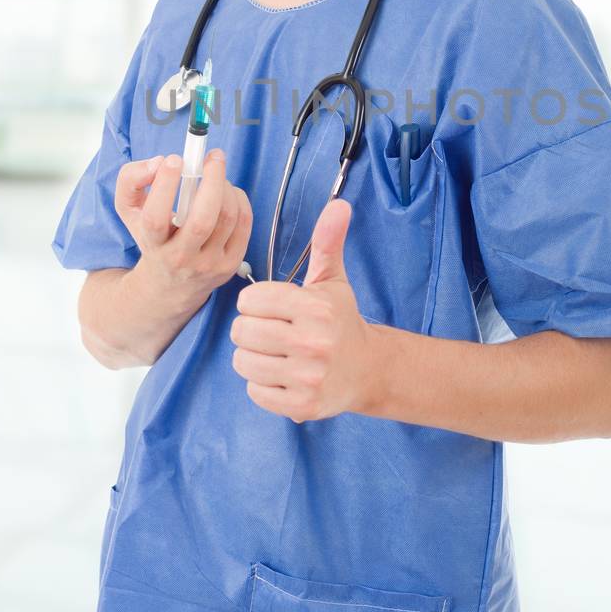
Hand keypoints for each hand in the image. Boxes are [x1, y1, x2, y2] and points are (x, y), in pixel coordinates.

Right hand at [114, 150, 252, 301]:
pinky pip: (243, 224)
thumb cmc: (152, 237)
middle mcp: (180, 258)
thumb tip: (160, 162)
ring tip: (217, 173)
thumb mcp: (129, 210)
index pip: (156, 218)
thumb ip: (131, 180)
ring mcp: (209, 264)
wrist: (171, 284)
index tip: (174, 160)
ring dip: (226, 186)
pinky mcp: (231, 264)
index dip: (165, 186)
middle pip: (202, 221)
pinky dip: (239, 199)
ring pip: (227, 218)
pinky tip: (229, 192)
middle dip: (212, 181)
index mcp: (152, 244)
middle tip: (212, 156)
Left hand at [230, 199, 377, 422]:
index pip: (250, 300)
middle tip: (271, 332)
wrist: (368, 370)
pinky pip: (254, 391)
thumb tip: (339, 205)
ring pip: (243, 362)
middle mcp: (312, 343)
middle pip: (242, 332)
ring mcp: (307, 377)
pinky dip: (262, 385)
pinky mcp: (301, 406)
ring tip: (274, 354)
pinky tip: (282, 375)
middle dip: (250, 330)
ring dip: (253, 358)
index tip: (273, 308)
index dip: (256, 303)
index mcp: (315, 308)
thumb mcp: (332, 280)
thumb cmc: (341, 321)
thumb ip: (328, 242)